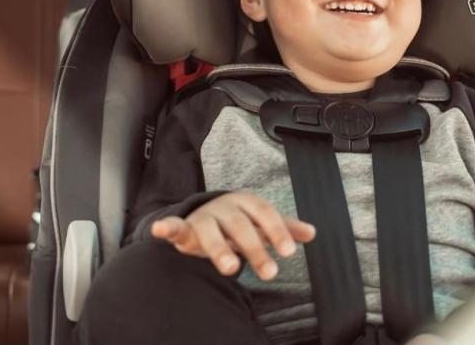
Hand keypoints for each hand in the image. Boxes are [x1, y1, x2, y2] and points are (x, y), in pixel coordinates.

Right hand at [150, 192, 315, 280]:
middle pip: (240, 226)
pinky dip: (167, 227)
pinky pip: (174, 226)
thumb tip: (312, 232)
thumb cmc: (237, 221)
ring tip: (231, 268)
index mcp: (246, 202)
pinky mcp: (184, 228)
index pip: (264, 213)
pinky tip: (161, 229)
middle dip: (255, 249)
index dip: (277, 231)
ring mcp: (203, 217)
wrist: (204, 213)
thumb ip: (284, 228)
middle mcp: (224, 207)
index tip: (289, 251)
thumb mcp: (260, 222)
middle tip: (270, 273)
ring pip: (211, 231)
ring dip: (220, 249)